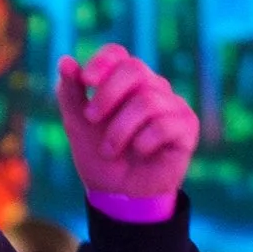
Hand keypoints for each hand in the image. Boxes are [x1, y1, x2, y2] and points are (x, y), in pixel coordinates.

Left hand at [56, 44, 198, 211]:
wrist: (120, 197)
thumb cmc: (101, 159)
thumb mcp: (78, 127)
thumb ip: (71, 95)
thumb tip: (65, 61)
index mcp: (126, 82)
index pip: (118, 54)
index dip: (102, 62)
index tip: (86, 81)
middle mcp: (152, 87)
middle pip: (134, 69)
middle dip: (107, 95)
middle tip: (91, 120)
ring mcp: (172, 105)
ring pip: (147, 101)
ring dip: (120, 130)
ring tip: (111, 150)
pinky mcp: (187, 126)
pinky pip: (164, 125)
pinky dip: (144, 143)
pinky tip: (141, 153)